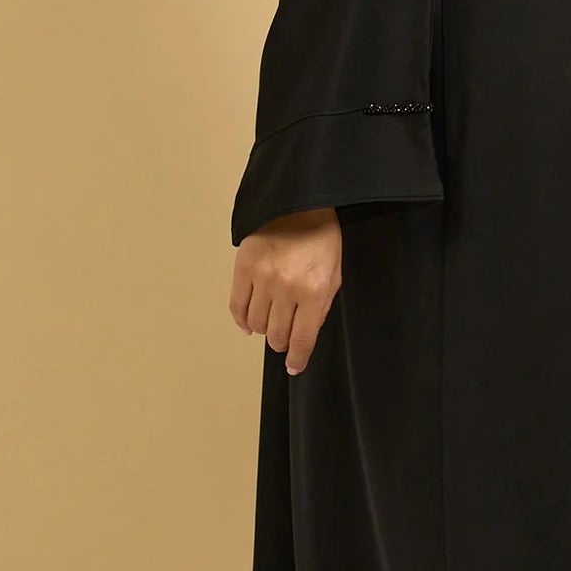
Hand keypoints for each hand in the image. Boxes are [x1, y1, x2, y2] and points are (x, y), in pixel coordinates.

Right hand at [229, 207, 343, 375]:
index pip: (302, 339)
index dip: (297, 359)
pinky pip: (236, 307)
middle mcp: (286, 288)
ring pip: (256, 324)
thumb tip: (303, 337)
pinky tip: (248, 323)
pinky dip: (242, 320)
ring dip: (263, 329)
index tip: (293, 366)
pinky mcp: (243, 268)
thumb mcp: (334, 275)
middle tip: (284, 338)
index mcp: (314, 291)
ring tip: (270, 321)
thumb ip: (321, 308)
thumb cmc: (321, 239)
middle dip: (281, 342)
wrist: (298, 203)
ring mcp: (262, 278)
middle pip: (276, 335)